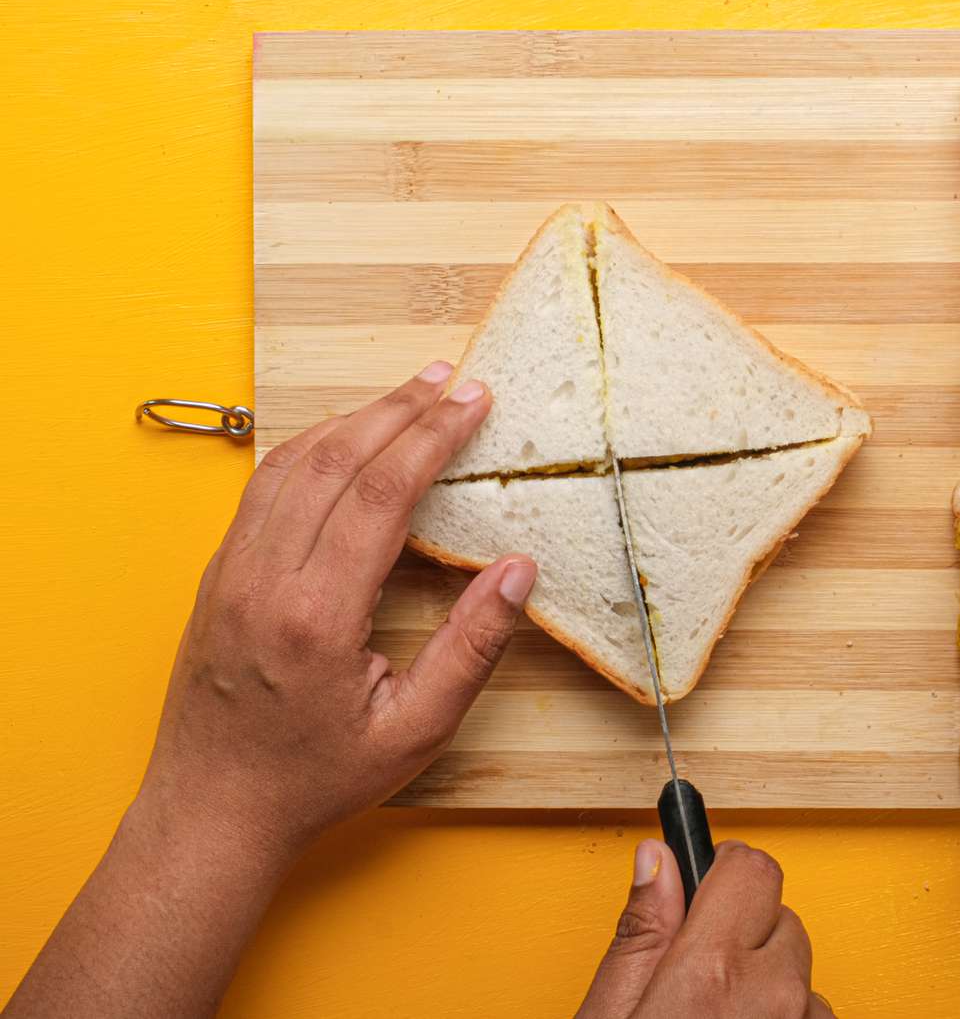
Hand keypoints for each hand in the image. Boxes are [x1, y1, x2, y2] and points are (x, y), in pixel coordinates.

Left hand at [5, 364, 537, 1018]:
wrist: (212, 812)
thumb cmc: (314, 779)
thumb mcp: (415, 731)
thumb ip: (471, 648)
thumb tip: (517, 572)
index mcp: (317, 614)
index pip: (382, 493)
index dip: (433, 437)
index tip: (473, 401)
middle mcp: (263, 579)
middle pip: (335, 460)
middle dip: (399, 409)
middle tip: (449, 378)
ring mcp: (230, 573)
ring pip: (291, 464)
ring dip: (353, 419)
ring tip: (406, 395)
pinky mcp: (217, 576)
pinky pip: (262, 489)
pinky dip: (309, 448)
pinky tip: (342, 439)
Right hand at [578, 840, 834, 1018]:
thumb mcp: (610, 1014)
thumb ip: (642, 932)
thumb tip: (657, 858)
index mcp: (712, 973)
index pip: (752, 868)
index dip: (724, 869)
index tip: (708, 879)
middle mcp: (772, 997)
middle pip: (779, 917)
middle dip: (744, 932)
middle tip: (699, 972)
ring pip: (798, 970)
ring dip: (768, 982)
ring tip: (720, 1016)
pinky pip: (811, 1011)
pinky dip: (786, 1017)